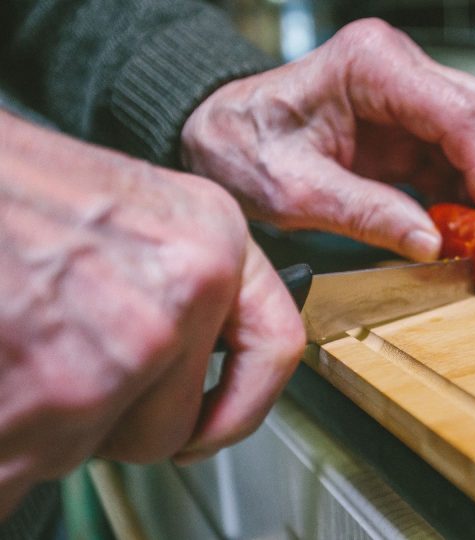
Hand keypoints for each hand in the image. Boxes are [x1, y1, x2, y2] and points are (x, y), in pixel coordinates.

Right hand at [0, 113, 304, 516]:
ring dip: (43, 427)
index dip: (241, 406)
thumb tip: (180, 351)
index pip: (273, 347)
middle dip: (108, 422)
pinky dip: (7, 441)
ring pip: (90, 447)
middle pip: (165, 426)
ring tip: (16, 350)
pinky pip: (34, 459)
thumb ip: (164, 277)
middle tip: (58, 373)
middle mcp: (186, 292)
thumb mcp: (119, 205)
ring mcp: (129, 347)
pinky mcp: (63, 389)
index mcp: (209, 238)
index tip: (212, 429)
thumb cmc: (7, 186)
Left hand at [181, 18, 474, 261]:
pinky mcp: (403, 122)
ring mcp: (403, 91)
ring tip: (464, 237)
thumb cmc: (240, 146)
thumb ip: (366, 214)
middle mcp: (395, 66)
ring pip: (473, 135)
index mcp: (369, 64)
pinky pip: (451, 155)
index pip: (457, 111)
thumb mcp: (294, 192)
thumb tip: (432, 243)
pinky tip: (447, 224)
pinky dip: (457, 191)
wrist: (216, 135)